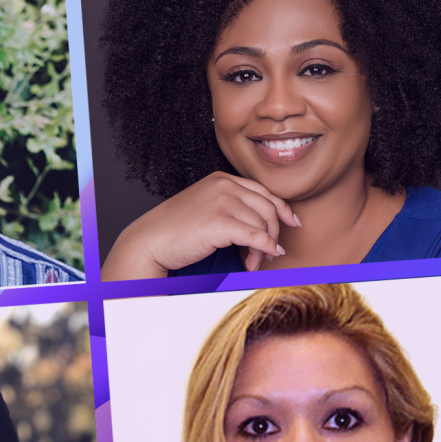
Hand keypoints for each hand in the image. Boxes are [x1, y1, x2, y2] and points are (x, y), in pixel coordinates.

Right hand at [103, 172, 300, 279]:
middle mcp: (224, 185)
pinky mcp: (220, 222)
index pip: (263, 191)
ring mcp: (222, 201)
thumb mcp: (205, 208)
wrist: (150, 241)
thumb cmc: (173, 230)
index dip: (281, 208)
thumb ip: (231, 207)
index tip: (291, 223)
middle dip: (275, 231)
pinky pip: (256, 236)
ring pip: (263, 224)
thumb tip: (263, 225)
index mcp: (220, 179)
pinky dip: (265, 248)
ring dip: (264, 247)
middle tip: (271, 251)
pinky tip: (263, 258)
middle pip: (267, 207)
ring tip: (253, 262)